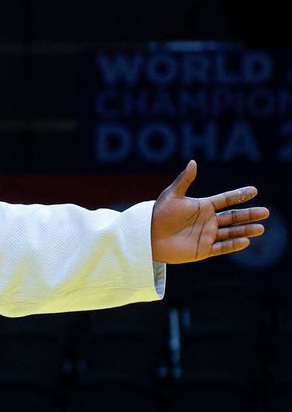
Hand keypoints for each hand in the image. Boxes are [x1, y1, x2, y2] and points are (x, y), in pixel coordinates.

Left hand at [151, 160, 267, 263]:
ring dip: (245, 230)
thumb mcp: (171, 196)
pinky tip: (245, 241)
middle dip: (249, 214)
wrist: (146, 236)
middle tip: (265, 212)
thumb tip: (192, 162)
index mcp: (203, 206)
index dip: (239, 195)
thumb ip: (184, 180)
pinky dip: (233, 245)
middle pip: (233, 217)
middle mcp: (207, 221)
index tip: (254, 191)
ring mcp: (206, 235)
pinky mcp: (202, 250)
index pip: (226, 199)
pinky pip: (221, 247)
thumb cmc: (157, 214)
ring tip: (260, 228)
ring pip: (231, 232)